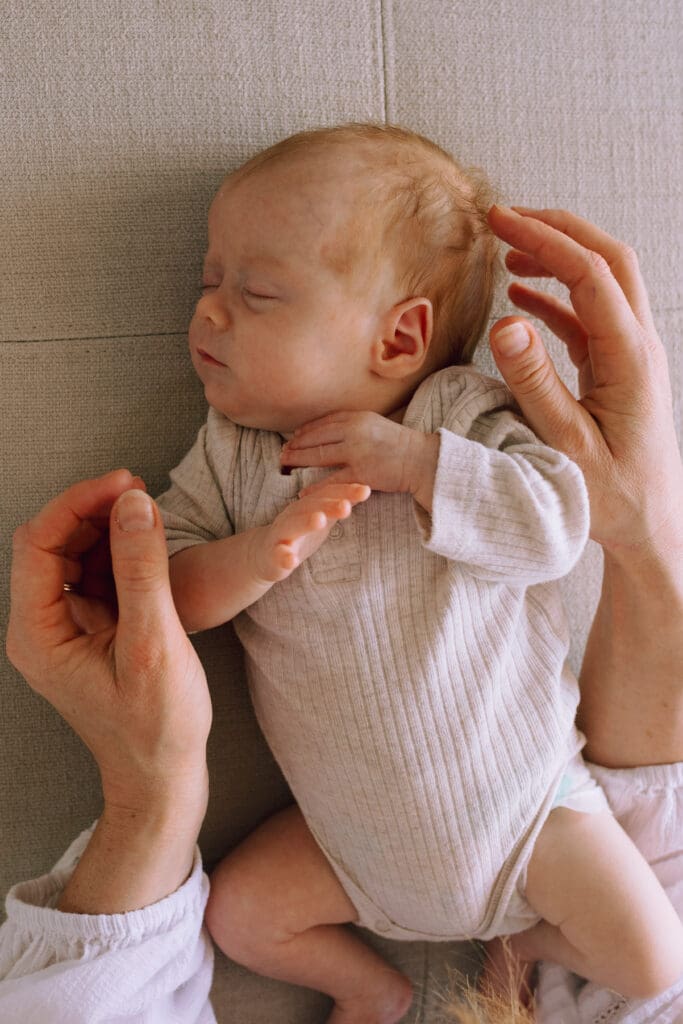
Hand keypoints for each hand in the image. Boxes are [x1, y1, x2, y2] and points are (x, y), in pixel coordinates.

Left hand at [7, 469, 210, 821]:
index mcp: (38, 635)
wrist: (161, 775)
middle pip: (52, 542)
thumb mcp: (154, 645)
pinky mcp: (89, 628)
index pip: (39, 543)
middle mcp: (40, 627)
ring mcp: (64, 628)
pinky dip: (120, 551)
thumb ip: (143, 571)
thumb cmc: (156, 727)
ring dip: (108, 527)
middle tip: (141, 492)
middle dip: (93, 510)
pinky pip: (96, 574)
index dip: (79, 503)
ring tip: (150, 515)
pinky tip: (149, 546)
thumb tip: (135, 504)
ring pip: (74, 553)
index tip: (125, 484)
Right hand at [251, 481, 370, 582]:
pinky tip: (292, 561)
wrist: (264, 554)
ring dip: (306, 522)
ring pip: (291, 526)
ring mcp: (280, 535)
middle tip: (346, 506)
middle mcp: (293, 516)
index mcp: (306, 506)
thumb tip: (365, 489)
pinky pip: (277, 556)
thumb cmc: (298, 534)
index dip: (345, 492)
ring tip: (320, 520)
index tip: (365, 490)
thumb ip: (338, 506)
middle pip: (310, 507)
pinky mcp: (272, 556)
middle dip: (328, 505)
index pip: (327, 495)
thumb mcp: (321, 518)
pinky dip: (284, 557)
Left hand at [281, 411, 439, 511]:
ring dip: (299, 460)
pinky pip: (332, 480)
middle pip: (316, 437)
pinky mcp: (362, 473)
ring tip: (285, 465)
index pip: (322, 422)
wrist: (422, 460)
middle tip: (282, 453)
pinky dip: (315, 486)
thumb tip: (329, 430)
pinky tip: (302, 491)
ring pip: (320, 455)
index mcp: (357, 417)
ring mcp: (357, 452)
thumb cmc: (400, 444)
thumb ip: (354, 425)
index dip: (304, 431)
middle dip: (296, 445)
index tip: (292, 438)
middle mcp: (355, 431)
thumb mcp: (375, 424)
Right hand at [487, 205, 682, 556]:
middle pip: (607, 260)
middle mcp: (637, 346)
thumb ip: (535, 382)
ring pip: (601, 283)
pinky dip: (555, 297)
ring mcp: (630, 356)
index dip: (545, 239)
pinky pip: (587, 318)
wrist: (649, 526)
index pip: (589, 274)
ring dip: (557, 259)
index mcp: (629, 357)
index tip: (500, 221)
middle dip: (557, 229)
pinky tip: (520, 296)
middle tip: (505, 218)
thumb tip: (505, 321)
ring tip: (507, 250)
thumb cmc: (611, 495)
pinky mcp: (617, 370)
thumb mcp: (565, 443)